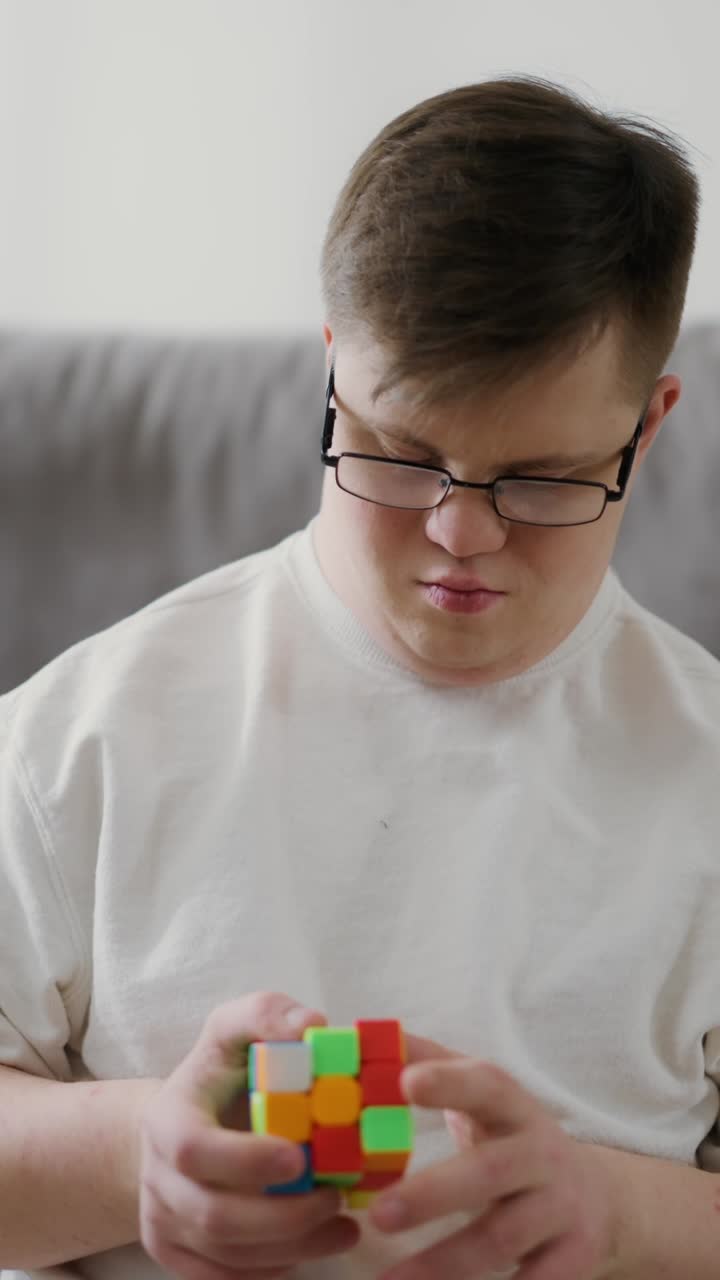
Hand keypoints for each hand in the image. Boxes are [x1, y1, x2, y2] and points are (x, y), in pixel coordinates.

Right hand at [139, 991, 360, 1279]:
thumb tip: (312, 1026)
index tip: (299, 1156)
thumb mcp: (236, 1028)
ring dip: (292, 1246)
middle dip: (283, 1216)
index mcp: (168, 1117)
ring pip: (225, 1254)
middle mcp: (156, 1175)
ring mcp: (162, 1219)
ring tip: (344, 1225)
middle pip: (213, 1216)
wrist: (179, 1122)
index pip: (194, 1149)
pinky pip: (224, 1279)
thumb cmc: (219, 1071)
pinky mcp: (176, 1253)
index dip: (246, 1161)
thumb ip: (268, 1014)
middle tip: (337, 1198)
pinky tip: (312, 1244)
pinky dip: (272, 1269)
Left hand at [369, 1034, 619, 1279]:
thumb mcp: (484, 1098)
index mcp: (514, 1107)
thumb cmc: (514, 1140)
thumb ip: (432, 1064)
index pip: (485, 1085)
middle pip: (489, 1172)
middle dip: (433, 1195)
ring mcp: (560, 1209)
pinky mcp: (573, 1259)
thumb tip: (367, 1033)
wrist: (599, 1198)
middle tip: (378, 1212)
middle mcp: (541, 1154)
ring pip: (501, 1239)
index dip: (448, 1081)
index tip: (405, 1082)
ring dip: (443, 1264)